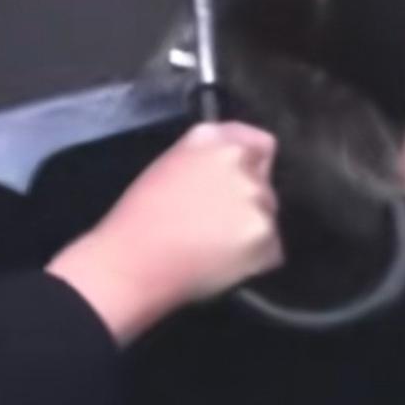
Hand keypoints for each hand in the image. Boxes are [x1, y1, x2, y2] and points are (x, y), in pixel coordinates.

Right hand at [47, 122, 282, 345]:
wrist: (131, 265)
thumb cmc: (138, 222)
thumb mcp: (170, 167)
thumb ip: (207, 160)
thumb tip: (236, 167)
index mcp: (212, 140)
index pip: (260, 144)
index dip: (254, 167)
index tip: (243, 186)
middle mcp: (238, 161)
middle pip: (265, 186)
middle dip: (249, 205)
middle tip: (215, 228)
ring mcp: (254, 198)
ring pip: (269, 219)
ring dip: (252, 234)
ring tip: (214, 248)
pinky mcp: (263, 235)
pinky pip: (273, 252)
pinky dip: (255, 263)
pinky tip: (222, 265)